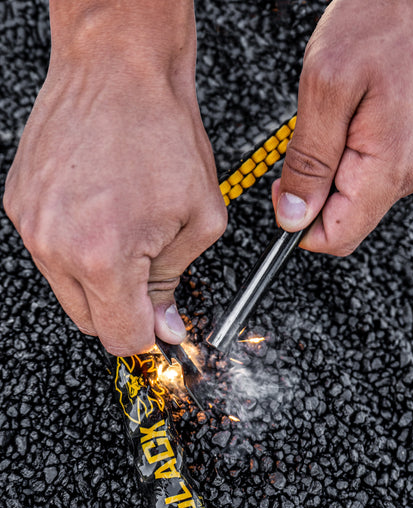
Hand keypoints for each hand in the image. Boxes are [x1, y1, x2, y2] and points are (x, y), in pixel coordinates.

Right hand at [3, 1, 226, 355]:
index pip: (122, 337)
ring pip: (68, 290)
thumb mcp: (198, 219)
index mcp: (104, 256)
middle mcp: (56, 245)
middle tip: (149, 271)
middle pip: (91, 322)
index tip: (160, 323)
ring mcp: (31, 224)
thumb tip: (164, 324)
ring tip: (124, 230)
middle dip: (124, 309)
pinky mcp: (19, 204)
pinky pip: (51, 253)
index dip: (147, 335)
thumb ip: (174, 282)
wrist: (118, 69)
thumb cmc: (163, 132)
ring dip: (100, 278)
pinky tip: (99, 213)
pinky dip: (77, 248)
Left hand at [273, 0, 412, 254]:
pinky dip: (341, 161)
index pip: (337, 237)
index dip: (299, 227)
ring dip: (325, 176)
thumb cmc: (379, 25)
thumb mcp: (325, 89)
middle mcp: (406, 174)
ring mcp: (410, 163)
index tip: (282, 195)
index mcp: (388, 167)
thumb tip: (293, 216)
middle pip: (343, 223)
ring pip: (351, 201)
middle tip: (299, 152)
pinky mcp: (406, 151)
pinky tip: (341, 126)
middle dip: (310, 199)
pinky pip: (364, 178)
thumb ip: (308, 161)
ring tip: (327, 126)